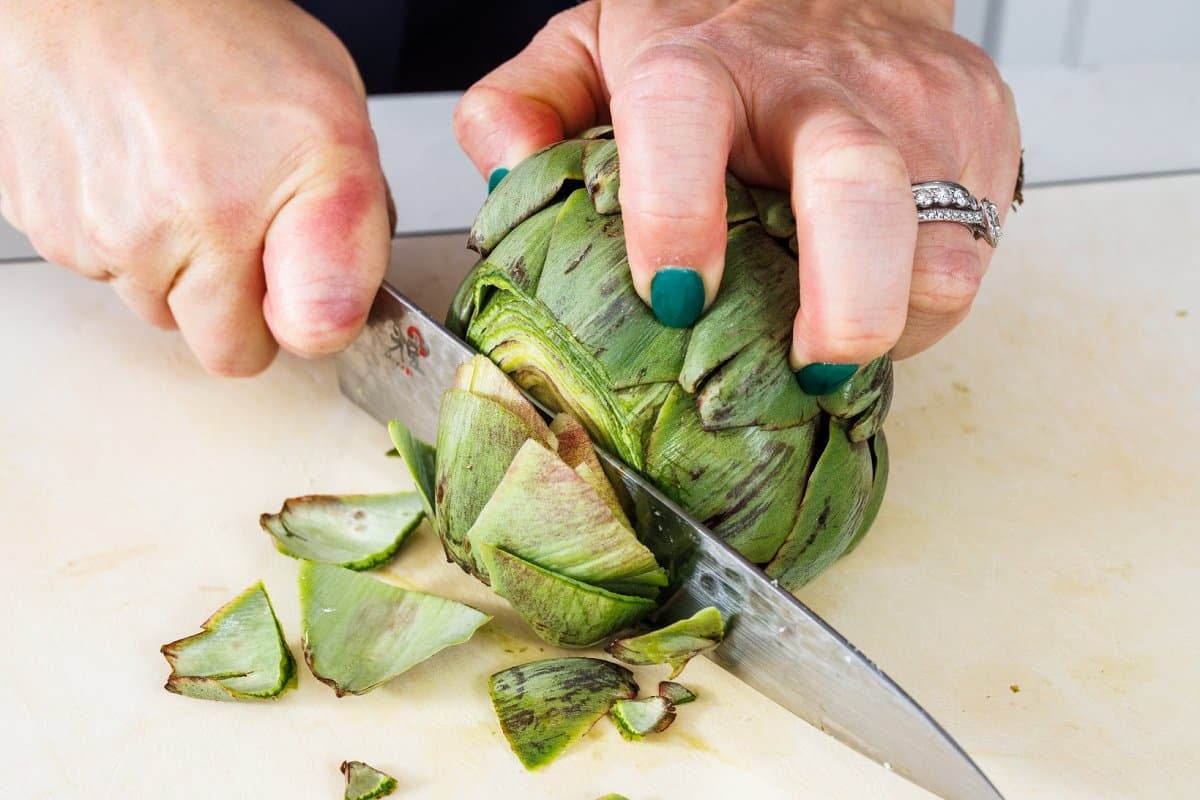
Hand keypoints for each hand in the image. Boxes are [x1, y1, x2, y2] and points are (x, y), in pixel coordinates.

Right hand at [0, 0, 392, 375]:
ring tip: (187, 177)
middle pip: (210, 339)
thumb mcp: (335, 123)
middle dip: (233, 297)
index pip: (267, 347)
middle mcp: (160, 231)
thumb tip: (335, 318)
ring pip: (153, 305)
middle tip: (242, 216)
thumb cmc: (218, 35)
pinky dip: (124, 234)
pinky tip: (139, 171)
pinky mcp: (41, 224)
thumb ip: (352, 234)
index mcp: (236, 212)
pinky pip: (101, 268)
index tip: (294, 283)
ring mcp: (91, 234)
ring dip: (175, 265)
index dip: (288, 321)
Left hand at [454, 0, 1020, 390]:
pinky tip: (877, 285)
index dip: (676, 215)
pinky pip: (971, 252)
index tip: (672, 298)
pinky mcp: (982, 133)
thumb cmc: (714, 34)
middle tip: (815, 367)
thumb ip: (528, 101)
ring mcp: (916, 108)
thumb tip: (502, 167)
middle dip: (846, 304)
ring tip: (835, 331)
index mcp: (703, 63)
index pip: (682, 120)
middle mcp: (820, 84)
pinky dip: (922, 296)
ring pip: (940, 249)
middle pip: (858, 191)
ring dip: (892, 321)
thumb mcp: (598, 47)